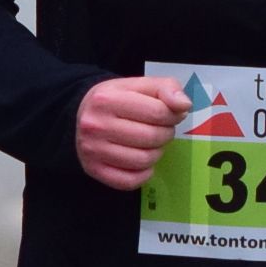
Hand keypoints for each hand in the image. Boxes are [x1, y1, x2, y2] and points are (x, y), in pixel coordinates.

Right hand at [76, 75, 188, 189]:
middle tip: (162, 130)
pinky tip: (143, 161)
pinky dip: (143, 174)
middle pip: (152, 137)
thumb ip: (166, 88)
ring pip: (143, 160)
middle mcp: (95, 125)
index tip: (170, 115)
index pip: (157, 112)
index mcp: (107, 98)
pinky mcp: (93, 170)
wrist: (81, 116)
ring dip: (156, 153)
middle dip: (165, 134)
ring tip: (152, 144)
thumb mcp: (140, 85)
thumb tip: (184, 106)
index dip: (172, 115)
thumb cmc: (117, 100)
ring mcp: (92, 150)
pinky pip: (130, 181)